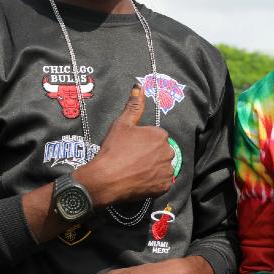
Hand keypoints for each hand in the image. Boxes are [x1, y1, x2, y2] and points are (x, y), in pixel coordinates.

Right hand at [73, 85, 174, 207]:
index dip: (143, 143)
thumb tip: (139, 87)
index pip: (156, 137)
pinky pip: (161, 183)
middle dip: (150, 155)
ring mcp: (166, 170)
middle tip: (132, 160)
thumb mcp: (122, 124)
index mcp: (160, 135)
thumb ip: (134, 106)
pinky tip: (139, 180)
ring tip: (135, 171)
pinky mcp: (163, 187)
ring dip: (153, 169)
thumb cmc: (114, 150)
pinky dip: (153, 183)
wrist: (106, 179)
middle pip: (161, 152)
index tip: (131, 148)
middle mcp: (168, 152)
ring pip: (162, 167)